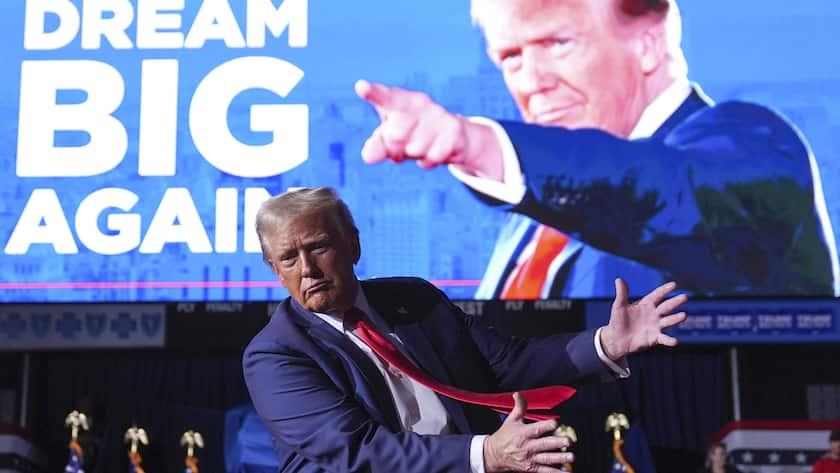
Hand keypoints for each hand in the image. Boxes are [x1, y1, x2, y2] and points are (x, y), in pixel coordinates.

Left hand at [354, 80, 503, 179]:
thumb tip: (368, 157)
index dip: (372, 93)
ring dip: (415, 156)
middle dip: (396, 150)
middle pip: (395, 135)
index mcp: (398, 100)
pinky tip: (435, 150)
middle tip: (403, 146)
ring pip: (415, 149)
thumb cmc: (412, 133)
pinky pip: (433, 156)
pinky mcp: (453, 129)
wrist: (453, 138)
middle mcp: (419, 103)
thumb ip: (376, 145)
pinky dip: (430, 161)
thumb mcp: (389, 139)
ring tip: (422, 146)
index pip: (384, 96)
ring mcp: (438, 114)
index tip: (361, 87)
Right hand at [484, 392, 573, 472]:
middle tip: (568, 441)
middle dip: (557, 443)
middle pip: (544, 445)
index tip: (555, 423)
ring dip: (560, 458)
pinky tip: (567, 472)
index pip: (536, 428)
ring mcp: (530, 459)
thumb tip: (519, 393)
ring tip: (571, 457)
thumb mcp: (511, 420)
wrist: (494, 455)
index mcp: (523, 433)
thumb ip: (519, 407)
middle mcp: (528, 446)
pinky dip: (556, 472)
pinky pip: (545, 471)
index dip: (546, 425)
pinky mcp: (531, 468)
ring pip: (547, 459)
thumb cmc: (504, 436)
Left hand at [600, 279, 687, 360]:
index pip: (657, 295)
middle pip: (666, 306)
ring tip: (684, 315)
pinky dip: (669, 340)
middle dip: (675, 302)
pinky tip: (675, 341)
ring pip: (668, 321)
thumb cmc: (618, 320)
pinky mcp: (655, 338)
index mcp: (646, 304)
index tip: (674, 284)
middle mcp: (654, 314)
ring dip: (676, 319)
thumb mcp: (619, 306)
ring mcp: (656, 326)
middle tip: (685, 297)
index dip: (665, 290)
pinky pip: (664, 339)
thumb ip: (622, 293)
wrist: (617, 339)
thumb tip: (618, 279)